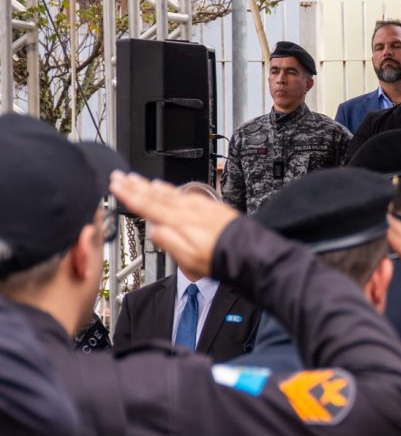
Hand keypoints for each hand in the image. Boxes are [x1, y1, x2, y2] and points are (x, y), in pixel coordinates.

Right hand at [109, 171, 237, 278]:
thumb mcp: (189, 259)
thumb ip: (169, 242)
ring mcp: (200, 206)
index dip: (129, 196)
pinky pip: (184, 192)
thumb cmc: (221, 259)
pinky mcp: (211, 206)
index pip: (148, 206)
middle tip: (119, 176)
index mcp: (180, 222)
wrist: (249, 252)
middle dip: (135, 185)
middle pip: (156, 195)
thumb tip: (153, 230)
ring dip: (150, 185)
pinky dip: (170, 188)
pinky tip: (165, 187)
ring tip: (136, 178)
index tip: (115, 186)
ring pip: (169, 192)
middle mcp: (189, 210)